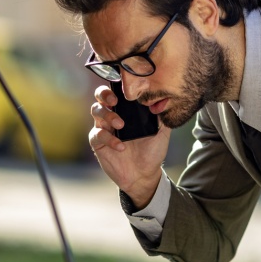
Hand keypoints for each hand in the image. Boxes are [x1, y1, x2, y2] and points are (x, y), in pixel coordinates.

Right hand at [89, 84, 169, 207]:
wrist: (144, 175)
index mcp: (127, 111)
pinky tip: (121, 147)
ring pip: (96, 111)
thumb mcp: (161, 133)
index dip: (116, 86)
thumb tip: (164, 100)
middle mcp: (113, 116)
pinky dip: (109, 139)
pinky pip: (97, 135)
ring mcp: (105, 129)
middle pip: (100, 97)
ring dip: (107, 115)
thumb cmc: (152, 152)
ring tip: (121, 125)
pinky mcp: (99, 143)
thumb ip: (162, 116)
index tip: (124, 89)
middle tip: (114, 101)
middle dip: (104, 95)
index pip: (117, 91)